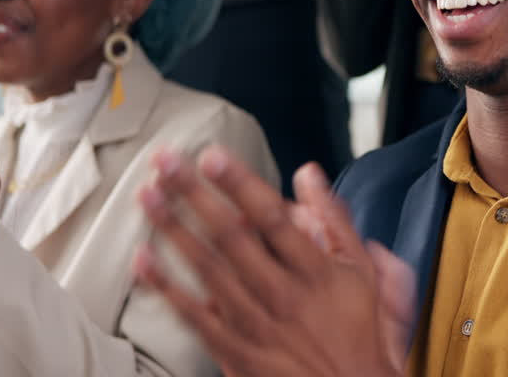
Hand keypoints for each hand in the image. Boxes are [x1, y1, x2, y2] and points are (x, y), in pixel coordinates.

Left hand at [135, 149, 413, 376]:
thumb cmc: (358, 335)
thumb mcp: (364, 273)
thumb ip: (336, 220)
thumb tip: (309, 175)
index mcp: (316, 272)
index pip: (272, 218)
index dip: (240, 184)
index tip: (213, 156)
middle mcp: (283, 294)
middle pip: (232, 236)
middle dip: (195, 194)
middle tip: (166, 162)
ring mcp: (256, 324)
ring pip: (207, 269)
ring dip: (174, 229)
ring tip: (148, 197)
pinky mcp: (235, 352)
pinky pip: (194, 315)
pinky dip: (166, 288)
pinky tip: (143, 261)